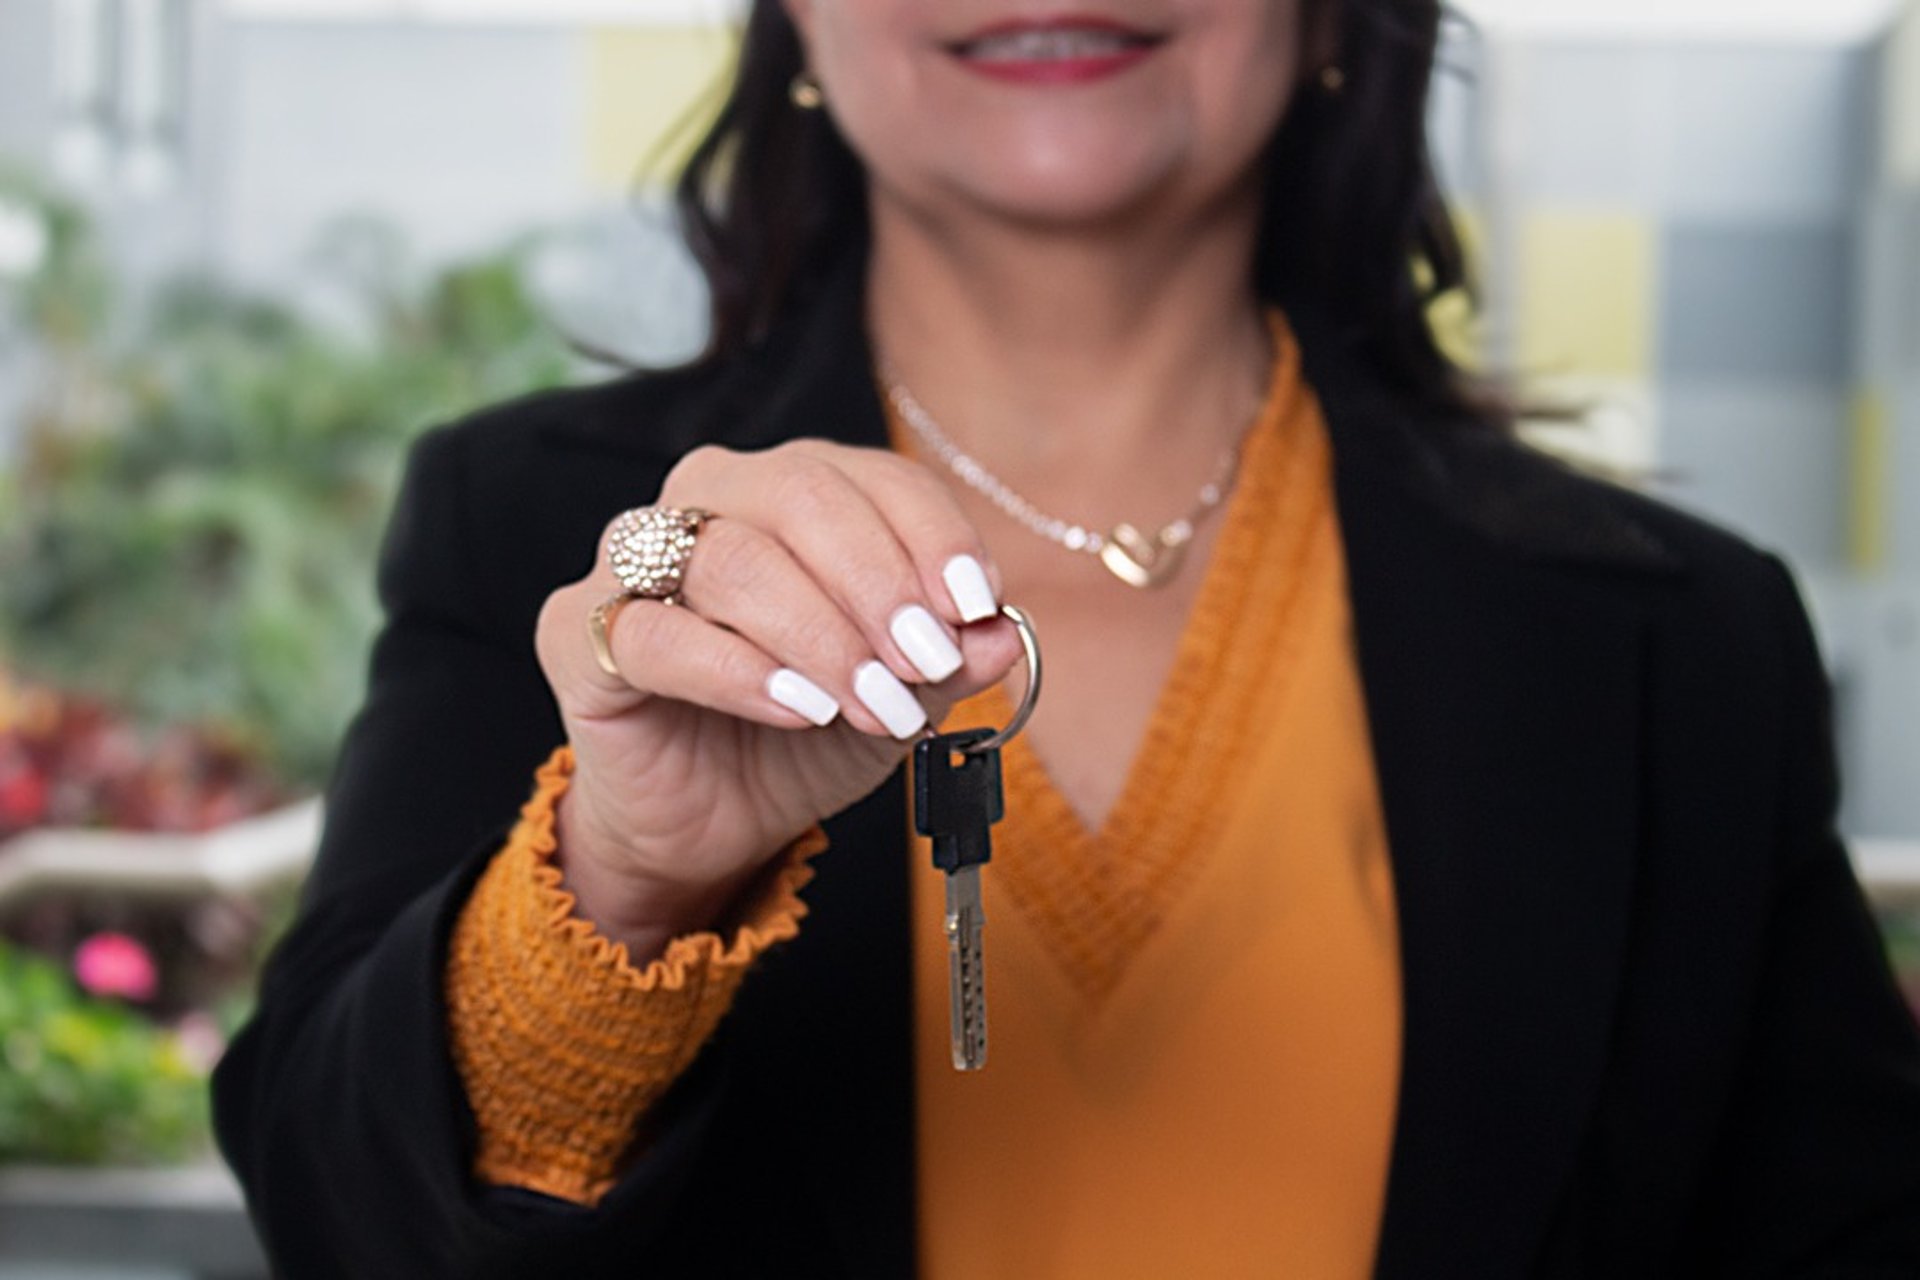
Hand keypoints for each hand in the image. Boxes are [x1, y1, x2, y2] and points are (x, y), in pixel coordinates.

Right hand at [532, 439, 1022, 959]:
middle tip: (925, 660)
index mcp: (786, 490)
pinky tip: (800, 710)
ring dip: (820, 636)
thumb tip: (1003, 630)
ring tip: (870, 704)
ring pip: (730, 559)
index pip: (867, 475)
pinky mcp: (577, 634)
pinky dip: (741, 672)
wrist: (707, 825)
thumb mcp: (898, 697)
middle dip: (877, 580)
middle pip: (797, 495)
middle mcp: (704, 501)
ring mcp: (629, 560)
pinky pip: (658, 635)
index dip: (931, 533)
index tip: (975, 605)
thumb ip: (948, 659)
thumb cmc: (800, 734)